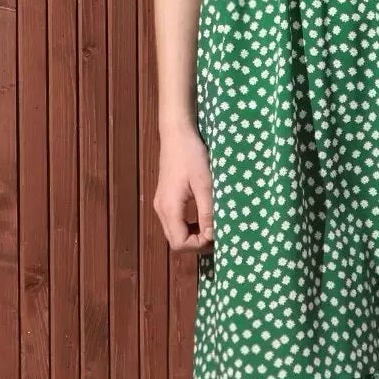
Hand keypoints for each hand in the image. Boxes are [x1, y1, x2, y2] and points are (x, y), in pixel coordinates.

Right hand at [153, 124, 214, 253]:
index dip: (199, 245)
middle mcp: (161, 209)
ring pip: (175, 233)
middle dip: (197, 243)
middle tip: (217, 234)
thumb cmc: (191, 155)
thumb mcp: (204, 183)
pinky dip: (189, 226)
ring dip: (193, 235)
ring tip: (212, 226)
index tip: (216, 235)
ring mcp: (161, 204)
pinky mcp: (165, 198)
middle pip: (176, 241)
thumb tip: (213, 236)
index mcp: (169, 208)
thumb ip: (207, 212)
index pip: (180, 243)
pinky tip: (203, 217)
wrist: (176, 133)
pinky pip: (175, 222)